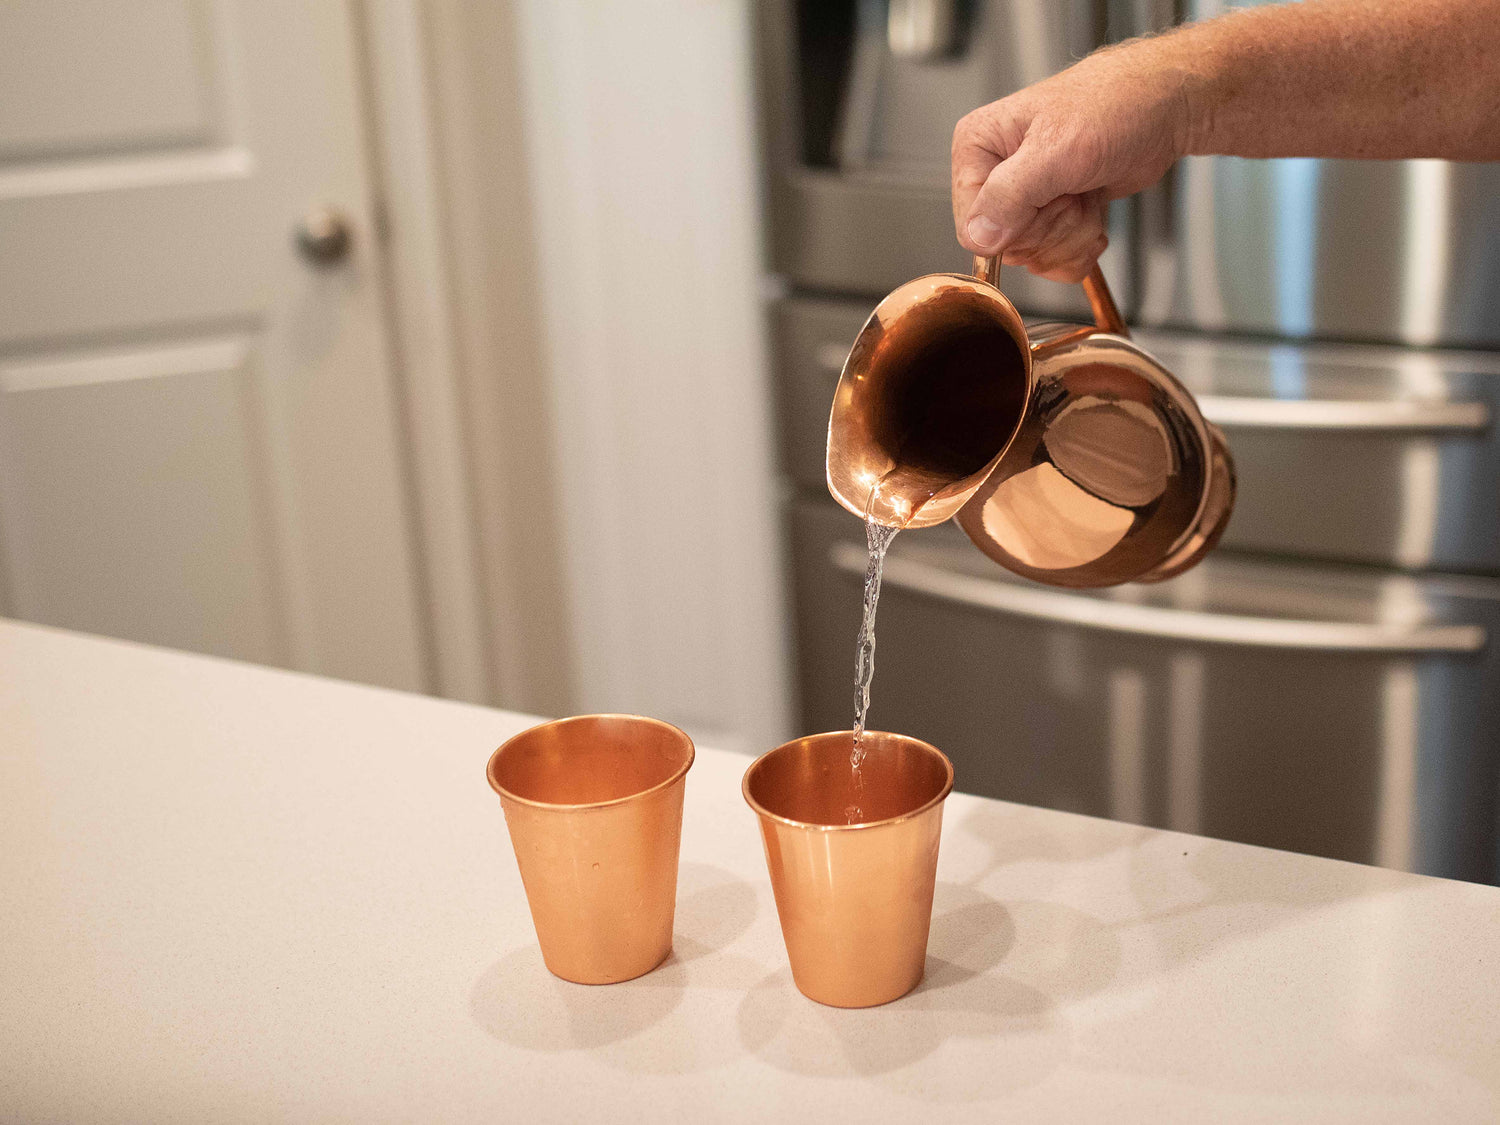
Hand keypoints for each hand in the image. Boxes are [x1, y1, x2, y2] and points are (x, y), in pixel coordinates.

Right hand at [951, 41, 1191, 281]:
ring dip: (1072, 234)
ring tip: (1086, 192)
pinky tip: (1092, 212)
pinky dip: (1080, 245)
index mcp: (977, 148)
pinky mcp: (1048, 216)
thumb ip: (1010, 195)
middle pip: (1007, 245)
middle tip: (1075, 190)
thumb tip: (978, 236)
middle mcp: (993, 174)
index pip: (972, 225)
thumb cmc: (1116, 107)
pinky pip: (1052, 260)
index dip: (1018, 226)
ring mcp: (1022, 198)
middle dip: (1053, 228)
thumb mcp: (1058, 150)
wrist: (1163, 109)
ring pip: (1033, 256)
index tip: (1050, 198)